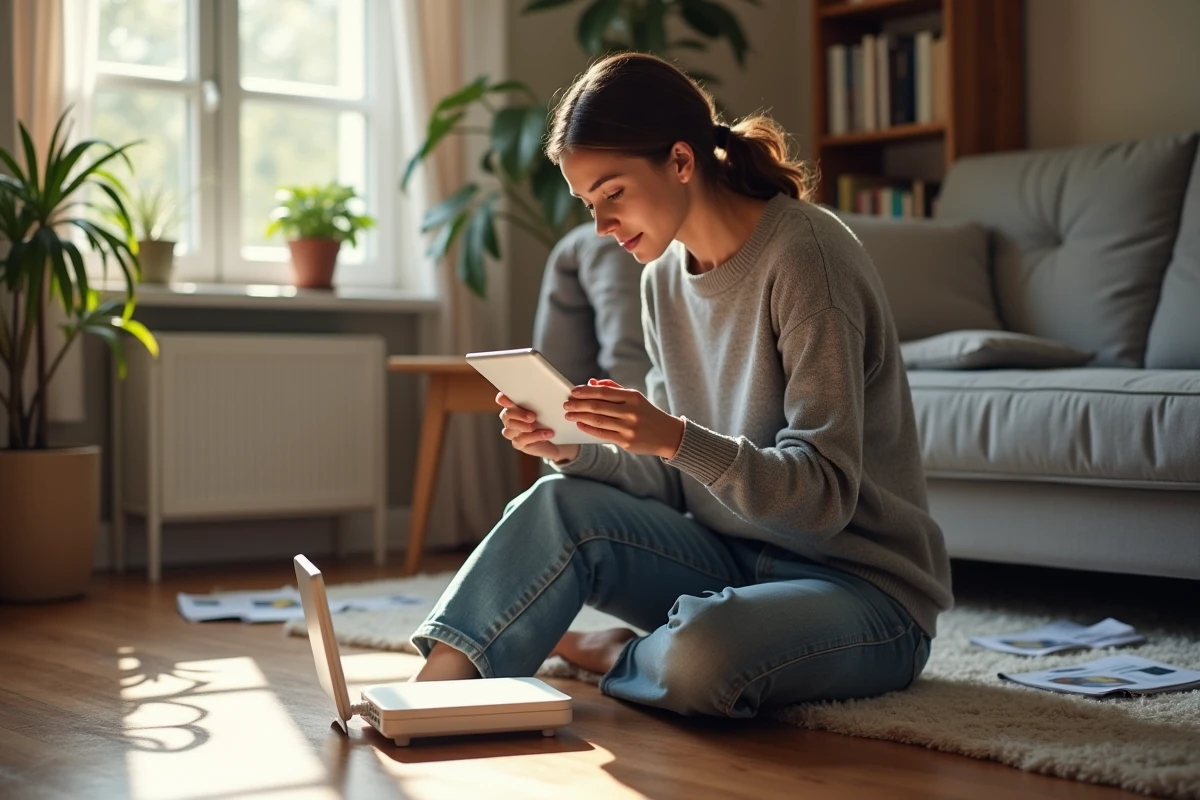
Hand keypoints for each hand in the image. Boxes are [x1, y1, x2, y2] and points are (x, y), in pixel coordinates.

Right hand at [496, 393, 579, 462]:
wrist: (561, 438)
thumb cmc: (555, 416)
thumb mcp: (559, 403)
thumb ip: (566, 391)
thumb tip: (590, 380)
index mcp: (517, 404)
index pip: (504, 399)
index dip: (503, 398)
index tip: (505, 396)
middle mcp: (511, 418)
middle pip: (506, 415)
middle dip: (517, 414)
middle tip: (532, 415)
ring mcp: (514, 432)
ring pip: (509, 429)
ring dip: (523, 426)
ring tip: (535, 423)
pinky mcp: (520, 444)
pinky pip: (522, 440)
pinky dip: (535, 436)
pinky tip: (547, 433)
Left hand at [564, 379, 683, 458]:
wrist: (668, 435)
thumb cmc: (647, 413)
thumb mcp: (635, 397)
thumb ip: (613, 388)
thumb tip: (591, 382)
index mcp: (633, 397)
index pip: (604, 392)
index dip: (586, 391)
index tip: (573, 391)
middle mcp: (631, 411)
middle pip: (598, 406)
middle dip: (578, 404)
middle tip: (566, 404)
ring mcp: (629, 428)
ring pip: (598, 421)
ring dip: (580, 417)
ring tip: (569, 414)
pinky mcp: (627, 442)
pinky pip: (602, 434)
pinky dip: (588, 429)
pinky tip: (579, 424)